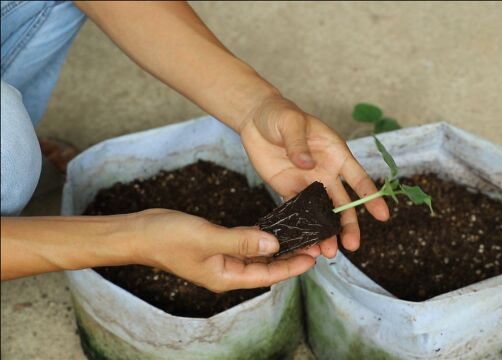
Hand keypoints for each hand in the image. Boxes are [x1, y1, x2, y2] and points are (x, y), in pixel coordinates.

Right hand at [133, 209, 314, 291]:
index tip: (314, 257)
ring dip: (277, 245)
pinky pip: (244, 242)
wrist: (139, 232)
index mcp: (226, 276)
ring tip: (300, 234)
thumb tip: (274, 245)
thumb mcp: (208, 239)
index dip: (292, 267)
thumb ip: (242, 241)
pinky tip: (273, 227)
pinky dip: (259, 236)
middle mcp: (227, 270)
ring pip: (257, 254)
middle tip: (314, 243)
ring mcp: (221, 258)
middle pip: (266, 266)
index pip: (268, 275)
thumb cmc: (168, 238)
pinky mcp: (217, 245)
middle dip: (290, 256)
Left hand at [239, 96, 389, 257]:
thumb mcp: (291, 123)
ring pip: (322, 212)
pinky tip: (306, 243)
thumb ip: (299, 144)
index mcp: (336, 153)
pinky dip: (303, 227)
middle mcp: (326, 172)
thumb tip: (308, 166)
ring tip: (328, 253)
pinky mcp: (288, 189)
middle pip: (343, 203)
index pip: (359, 178)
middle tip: (352, 246)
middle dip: (348, 225)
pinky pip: (298, 211)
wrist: (256, 119)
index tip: (382, 215)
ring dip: (326, 232)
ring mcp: (308, 183)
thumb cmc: (280, 114)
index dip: (371, 197)